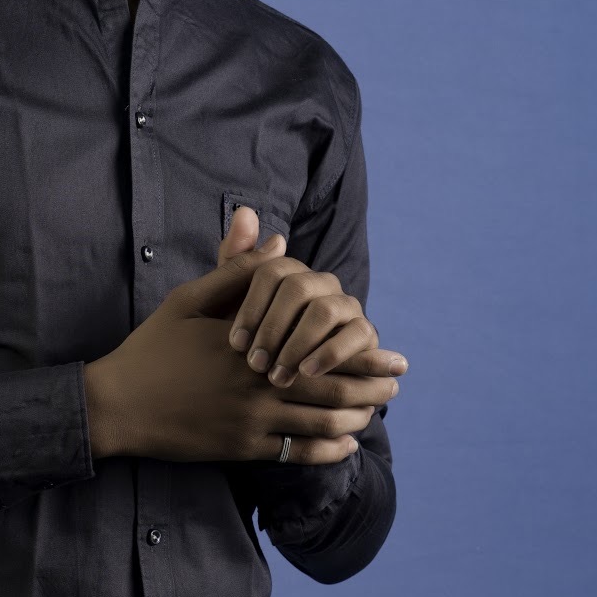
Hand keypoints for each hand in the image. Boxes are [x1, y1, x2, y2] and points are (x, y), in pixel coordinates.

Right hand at [82, 239, 398, 466]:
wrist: (118, 404)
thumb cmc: (152, 347)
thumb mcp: (188, 300)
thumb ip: (236, 272)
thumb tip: (278, 243)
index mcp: (252, 344)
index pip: (321, 348)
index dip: (361, 354)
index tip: (390, 353)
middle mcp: (258, 384)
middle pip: (332, 391)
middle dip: (372, 390)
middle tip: (396, 385)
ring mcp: (251, 421)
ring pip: (320, 426)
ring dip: (354, 421)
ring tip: (373, 413)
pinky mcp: (240, 449)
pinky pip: (295, 455)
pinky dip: (326, 452)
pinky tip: (343, 446)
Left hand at [218, 204, 407, 389]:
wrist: (284, 385)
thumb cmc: (254, 346)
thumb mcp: (231, 310)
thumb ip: (235, 264)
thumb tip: (246, 211)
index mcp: (288, 272)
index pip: (269, 270)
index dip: (250, 307)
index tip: (234, 344)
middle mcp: (320, 282)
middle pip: (297, 288)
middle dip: (273, 328)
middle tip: (254, 364)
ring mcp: (346, 305)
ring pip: (324, 311)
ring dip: (297, 344)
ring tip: (277, 375)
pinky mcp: (365, 332)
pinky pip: (355, 334)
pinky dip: (330, 354)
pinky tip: (306, 373)